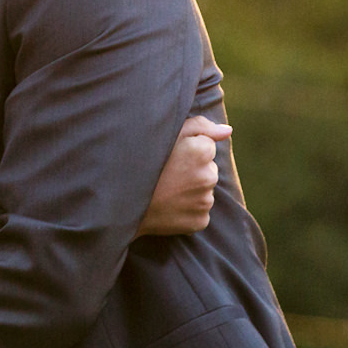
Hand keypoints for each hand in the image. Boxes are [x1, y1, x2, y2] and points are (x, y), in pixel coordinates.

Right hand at [137, 116, 233, 236]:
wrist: (120, 201)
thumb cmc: (140, 161)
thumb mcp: (167, 134)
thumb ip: (201, 126)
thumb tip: (227, 131)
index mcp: (202, 151)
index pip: (207, 147)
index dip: (188, 151)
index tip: (171, 157)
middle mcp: (208, 176)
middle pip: (208, 169)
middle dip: (193, 171)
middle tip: (166, 175)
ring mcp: (205, 201)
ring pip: (204, 191)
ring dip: (191, 191)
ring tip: (166, 191)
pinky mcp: (200, 221)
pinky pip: (200, 212)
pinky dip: (188, 210)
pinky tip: (169, 206)